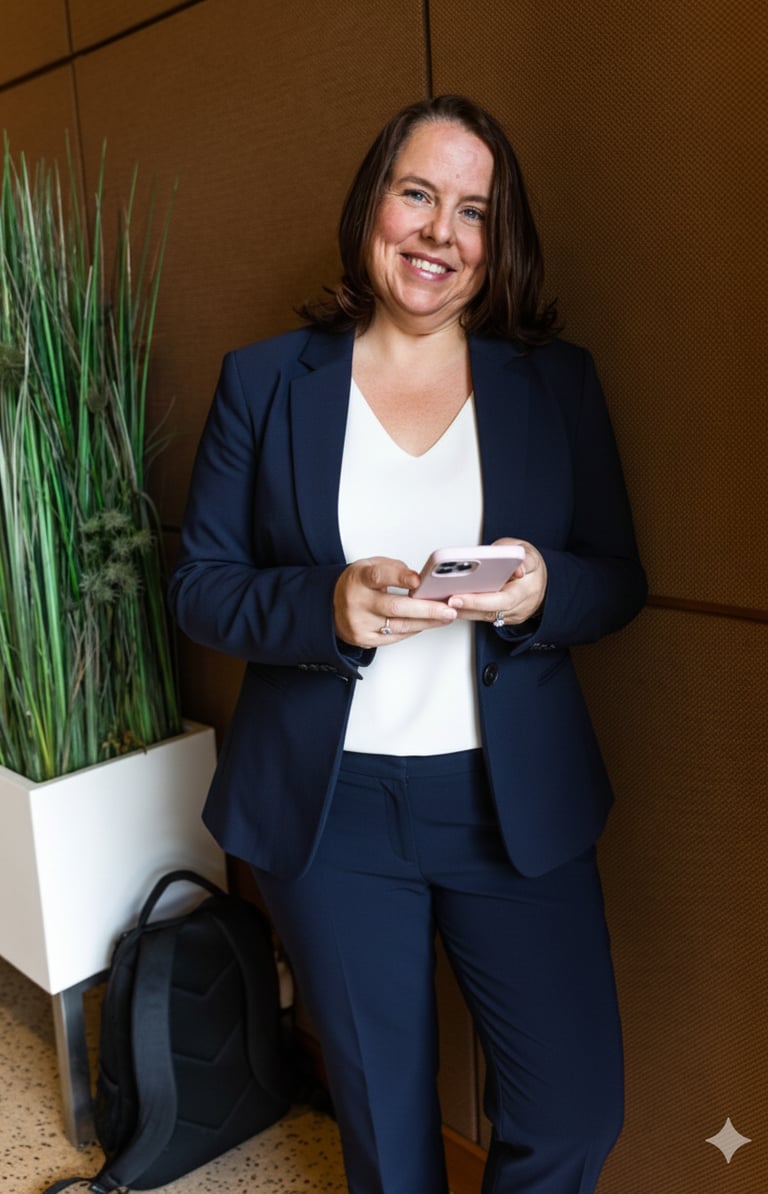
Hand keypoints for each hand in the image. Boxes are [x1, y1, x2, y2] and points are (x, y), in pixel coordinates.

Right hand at [334, 556, 456, 647]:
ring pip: (400, 625)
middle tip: (448, 608)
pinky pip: (395, 636)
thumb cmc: (356, 585)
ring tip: (446, 616)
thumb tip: (420, 579)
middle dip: (426, 609)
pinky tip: (427, 623)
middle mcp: (358, 602)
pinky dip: (414, 629)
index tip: (419, 580)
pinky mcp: (364, 639)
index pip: (379, 576)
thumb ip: (394, 569)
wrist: (331, 606)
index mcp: (358, 579)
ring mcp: (360, 624)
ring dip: (427, 621)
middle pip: (395, 607)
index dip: (400, 577)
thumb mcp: (369, 566)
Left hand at [447, 538, 546, 626]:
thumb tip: (509, 563)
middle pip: (493, 610)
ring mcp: (512, 614)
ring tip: (444, 601)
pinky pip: (484, 616)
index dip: (483, 599)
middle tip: (450, 600)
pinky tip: (451, 603)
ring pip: (486, 616)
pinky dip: (468, 610)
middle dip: (470, 605)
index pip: (505, 598)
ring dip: (465, 610)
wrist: (544, 582)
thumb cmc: (530, 564)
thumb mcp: (525, 550)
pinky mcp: (504, 618)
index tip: (467, 592)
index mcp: (527, 588)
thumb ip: (511, 553)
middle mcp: (520, 605)